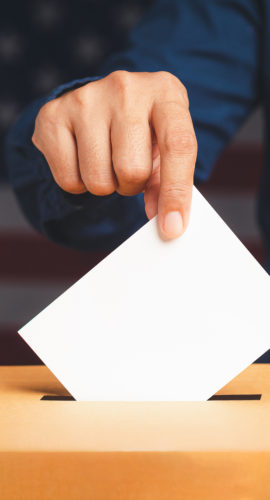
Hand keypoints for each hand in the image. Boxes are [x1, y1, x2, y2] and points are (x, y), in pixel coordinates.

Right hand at [32, 71, 196, 238]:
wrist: (103, 102)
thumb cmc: (142, 129)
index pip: (178, 145)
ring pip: (98, 180)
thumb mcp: (165, 147)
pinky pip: (68, 180)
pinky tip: (83, 160)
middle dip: (131, 185)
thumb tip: (166, 222)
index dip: (176, 192)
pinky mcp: (53, 115)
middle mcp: (125, 87)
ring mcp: (86, 98)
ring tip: (107, 162)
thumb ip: (168, 183)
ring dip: (105, 186)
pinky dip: (77, 184)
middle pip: (131, 170)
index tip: (173, 228)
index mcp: (165, 92)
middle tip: (129, 171)